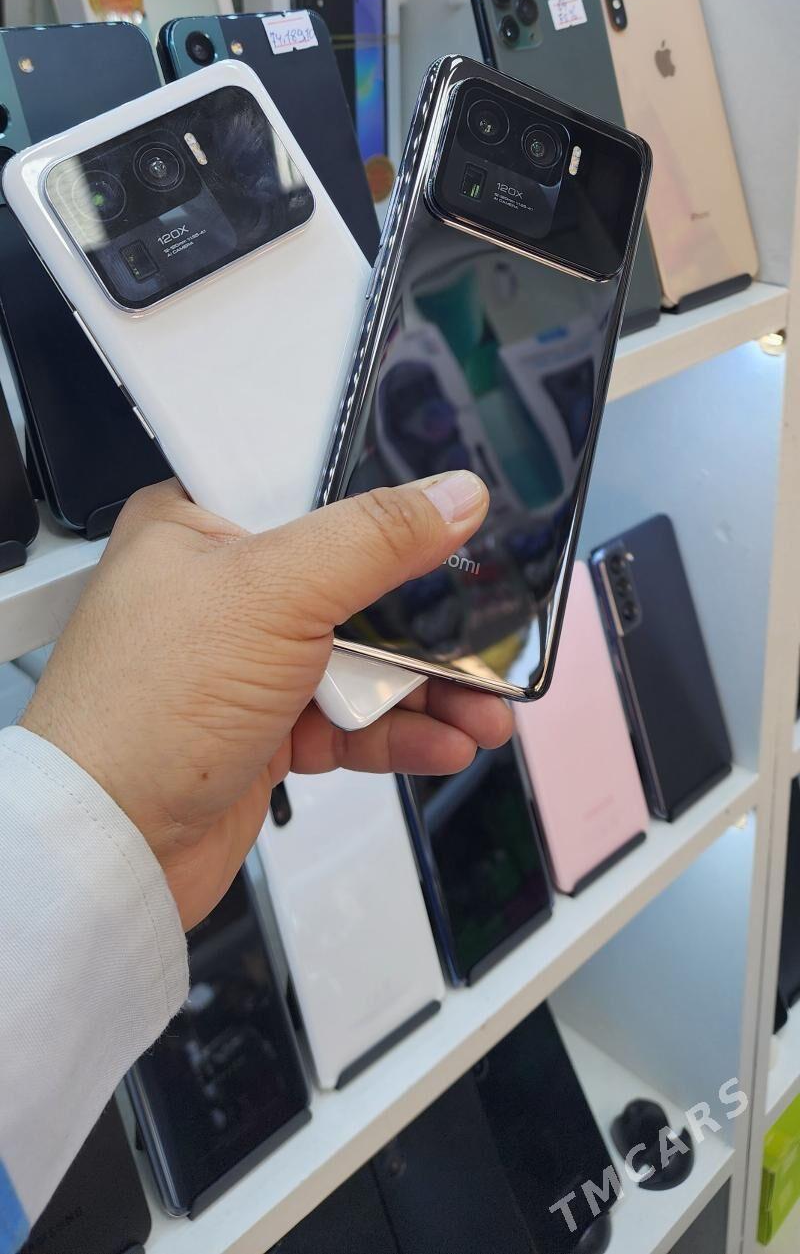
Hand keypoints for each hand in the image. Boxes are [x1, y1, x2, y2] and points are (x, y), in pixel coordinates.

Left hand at [23, 472, 510, 928]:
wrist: (107, 849)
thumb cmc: (140, 710)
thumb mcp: (273, 593)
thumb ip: (374, 538)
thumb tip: (452, 496)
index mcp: (198, 523)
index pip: (311, 485)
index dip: (385, 499)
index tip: (454, 510)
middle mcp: (221, 587)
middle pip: (353, 578)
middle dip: (428, 613)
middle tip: (488, 623)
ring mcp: (244, 662)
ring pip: (363, 657)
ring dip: (430, 685)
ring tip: (485, 706)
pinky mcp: (265, 729)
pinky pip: (353, 720)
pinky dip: (401, 730)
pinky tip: (445, 738)